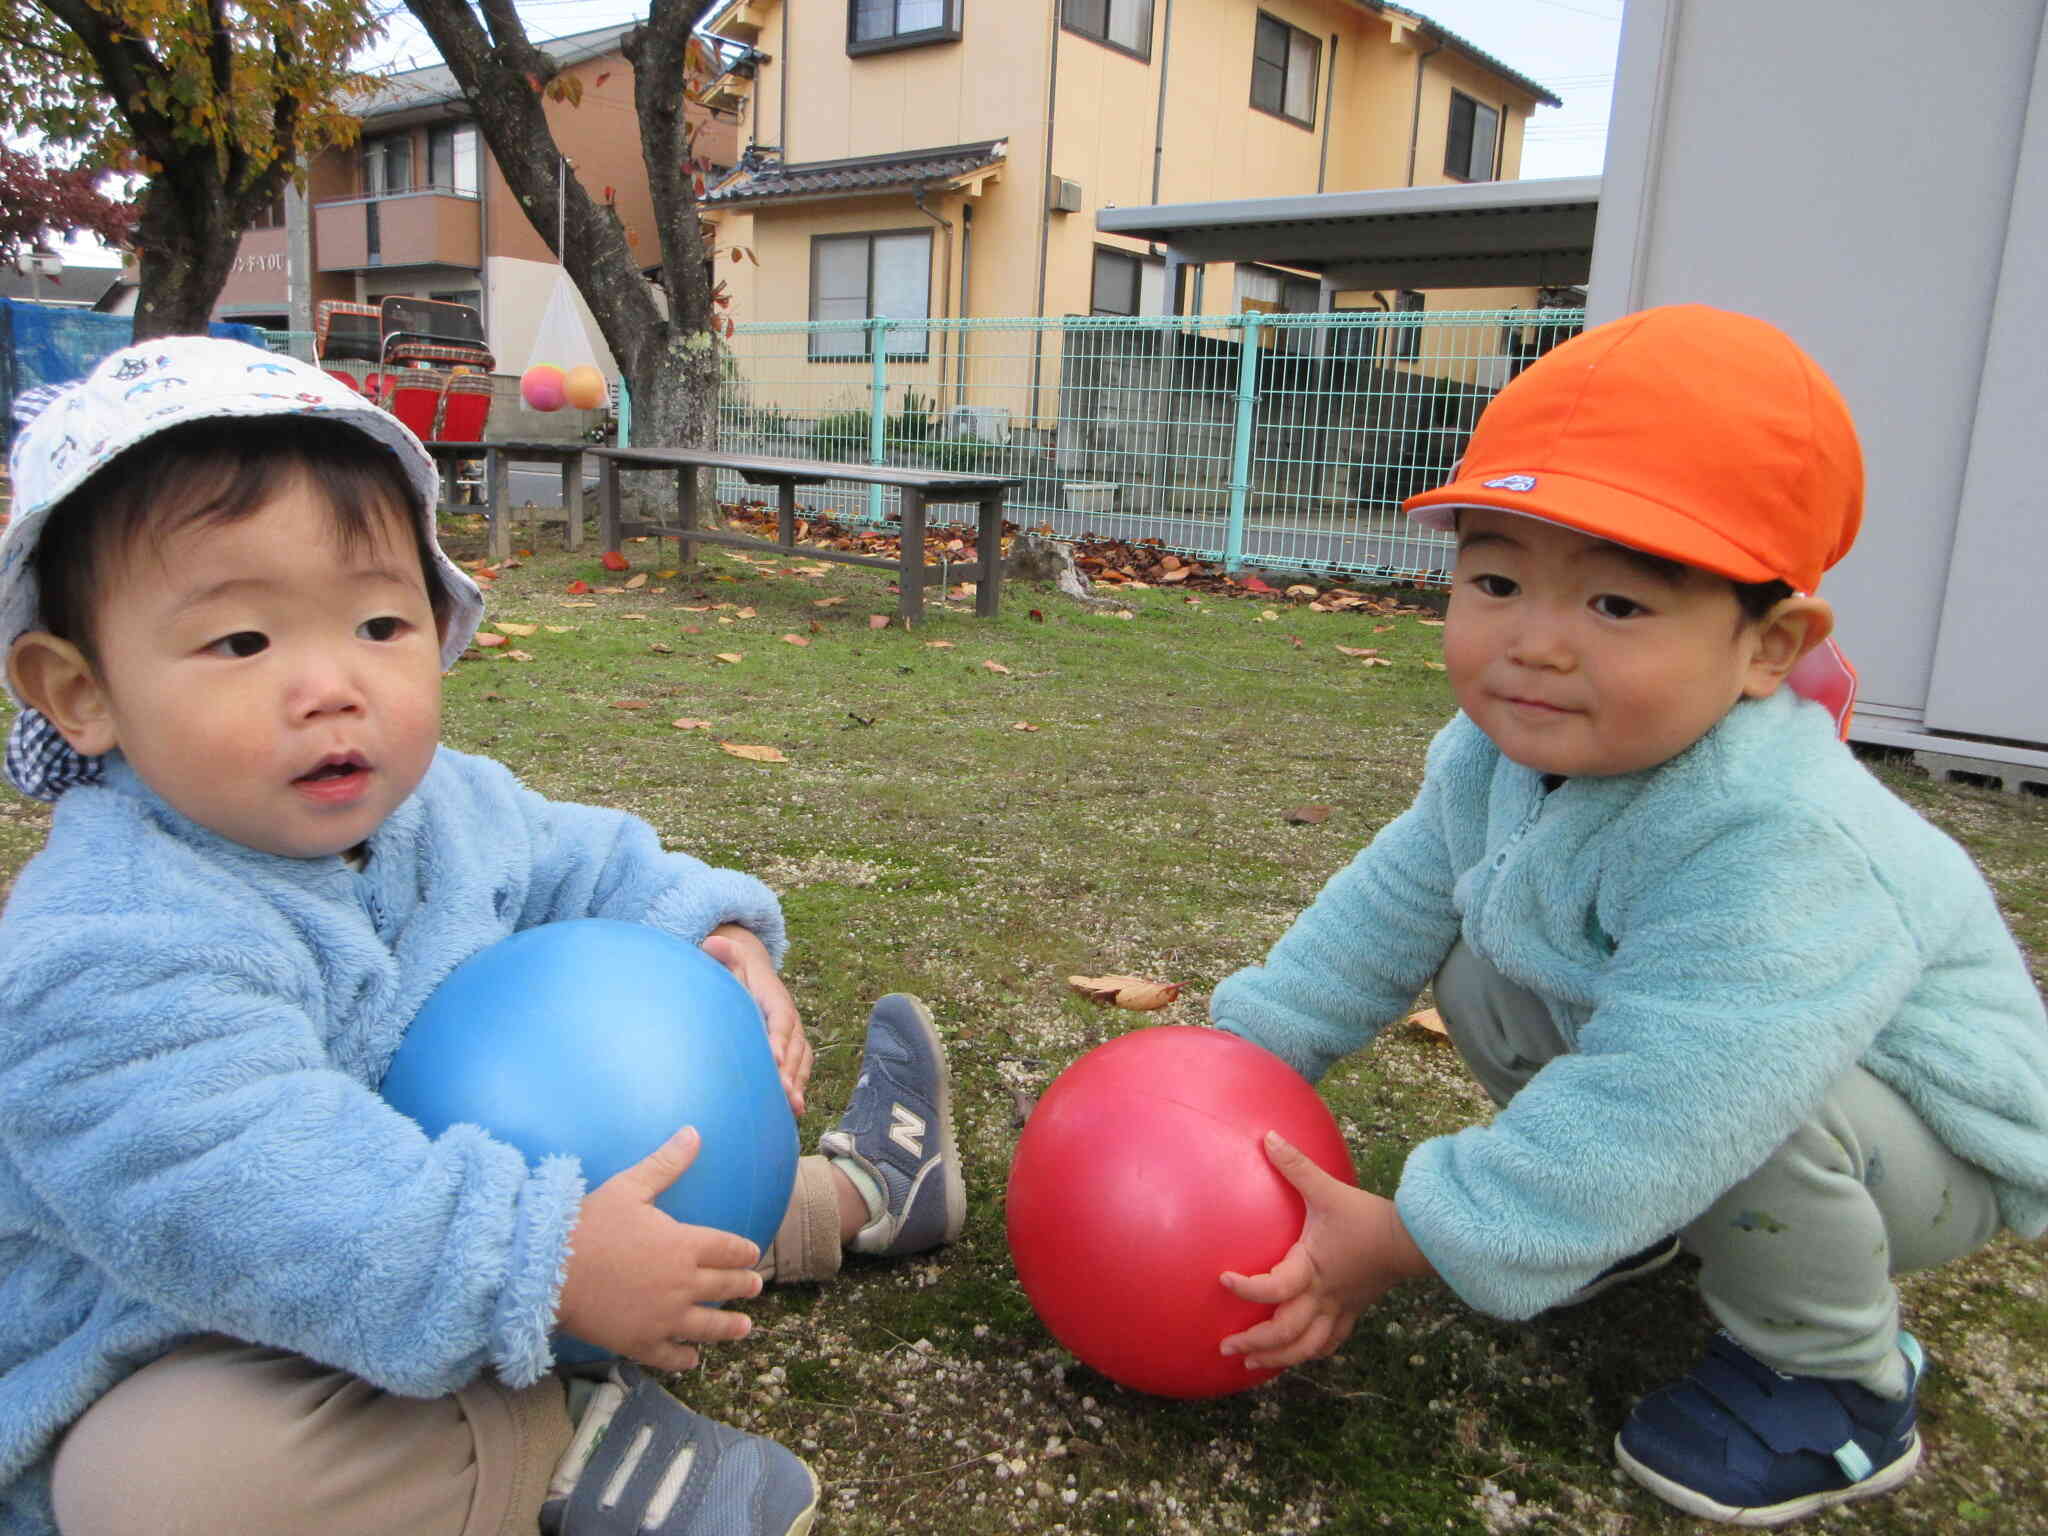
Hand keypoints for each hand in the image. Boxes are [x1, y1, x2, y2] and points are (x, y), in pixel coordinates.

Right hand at [555, 1127, 764, 1371]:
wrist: (548, 1271)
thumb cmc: (589, 1225)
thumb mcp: (629, 1187)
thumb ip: (666, 1163)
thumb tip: (694, 1132)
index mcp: (684, 1245)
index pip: (726, 1248)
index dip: (741, 1252)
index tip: (751, 1254)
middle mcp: (682, 1284)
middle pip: (723, 1286)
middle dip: (742, 1286)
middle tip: (754, 1287)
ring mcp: (663, 1318)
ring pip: (707, 1326)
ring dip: (729, 1327)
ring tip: (744, 1328)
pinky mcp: (640, 1342)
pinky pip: (670, 1356)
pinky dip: (684, 1358)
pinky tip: (692, 1358)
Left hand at [703, 925, 809, 1115]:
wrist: (751, 974)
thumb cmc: (736, 973)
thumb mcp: (731, 960)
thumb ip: (724, 954)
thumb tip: (713, 943)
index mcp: (775, 1000)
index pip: (780, 1019)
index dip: (778, 1038)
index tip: (772, 1057)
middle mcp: (790, 1020)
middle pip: (795, 1046)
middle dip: (790, 1071)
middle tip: (782, 1093)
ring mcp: (793, 1037)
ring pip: (801, 1061)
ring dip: (798, 1084)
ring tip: (792, 1107)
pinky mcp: (790, 1051)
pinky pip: (799, 1070)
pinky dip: (796, 1088)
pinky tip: (791, 1112)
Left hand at [1217, 1132, 1433, 1372]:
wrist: (1412, 1239)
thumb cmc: (1367, 1216)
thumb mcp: (1328, 1189)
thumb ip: (1296, 1165)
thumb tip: (1267, 1136)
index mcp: (1311, 1268)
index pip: (1274, 1288)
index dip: (1248, 1289)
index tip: (1223, 1279)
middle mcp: (1323, 1296)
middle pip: (1286, 1334)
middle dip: (1254, 1344)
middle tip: (1225, 1346)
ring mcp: (1339, 1309)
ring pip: (1307, 1348)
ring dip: (1278, 1358)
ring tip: (1250, 1364)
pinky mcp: (1352, 1312)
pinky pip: (1329, 1343)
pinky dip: (1308, 1353)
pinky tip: (1293, 1357)